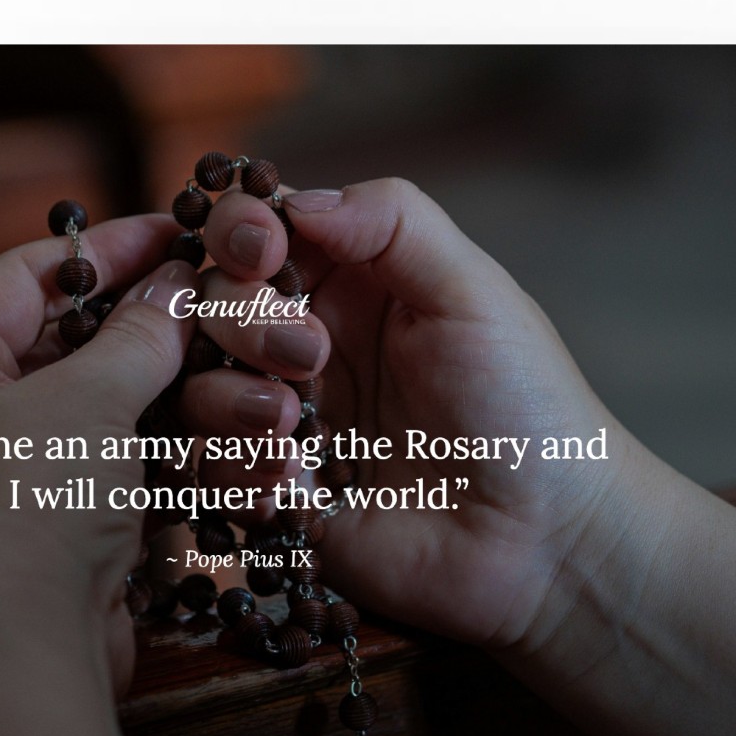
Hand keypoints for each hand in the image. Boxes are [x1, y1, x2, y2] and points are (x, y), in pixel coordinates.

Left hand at [0, 214, 196, 735]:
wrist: (22, 653)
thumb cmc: (28, 506)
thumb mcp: (89, 399)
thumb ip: (140, 334)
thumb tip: (179, 282)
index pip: (26, 277)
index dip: (109, 250)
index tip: (178, 231)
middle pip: (74, 348)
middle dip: (159, 338)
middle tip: (225, 305)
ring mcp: (8, 479)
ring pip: (108, 417)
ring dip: (184, 405)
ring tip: (257, 386)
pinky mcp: (53, 531)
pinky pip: (119, 474)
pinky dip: (174, 462)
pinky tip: (240, 448)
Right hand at [182, 179, 735, 735]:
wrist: (543, 535)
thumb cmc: (525, 406)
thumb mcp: (472, 291)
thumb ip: (392, 222)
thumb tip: (294, 199)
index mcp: (350, 285)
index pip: (255, 236)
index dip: (238, 234)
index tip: (258, 250)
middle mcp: (304, 348)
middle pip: (210, 307)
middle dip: (240, 321)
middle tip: (308, 357)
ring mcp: (284, 426)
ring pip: (193, 390)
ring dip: (228, 398)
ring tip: (293, 427)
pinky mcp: (278, 499)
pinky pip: (210, 474)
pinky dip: (240, 470)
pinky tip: (299, 483)